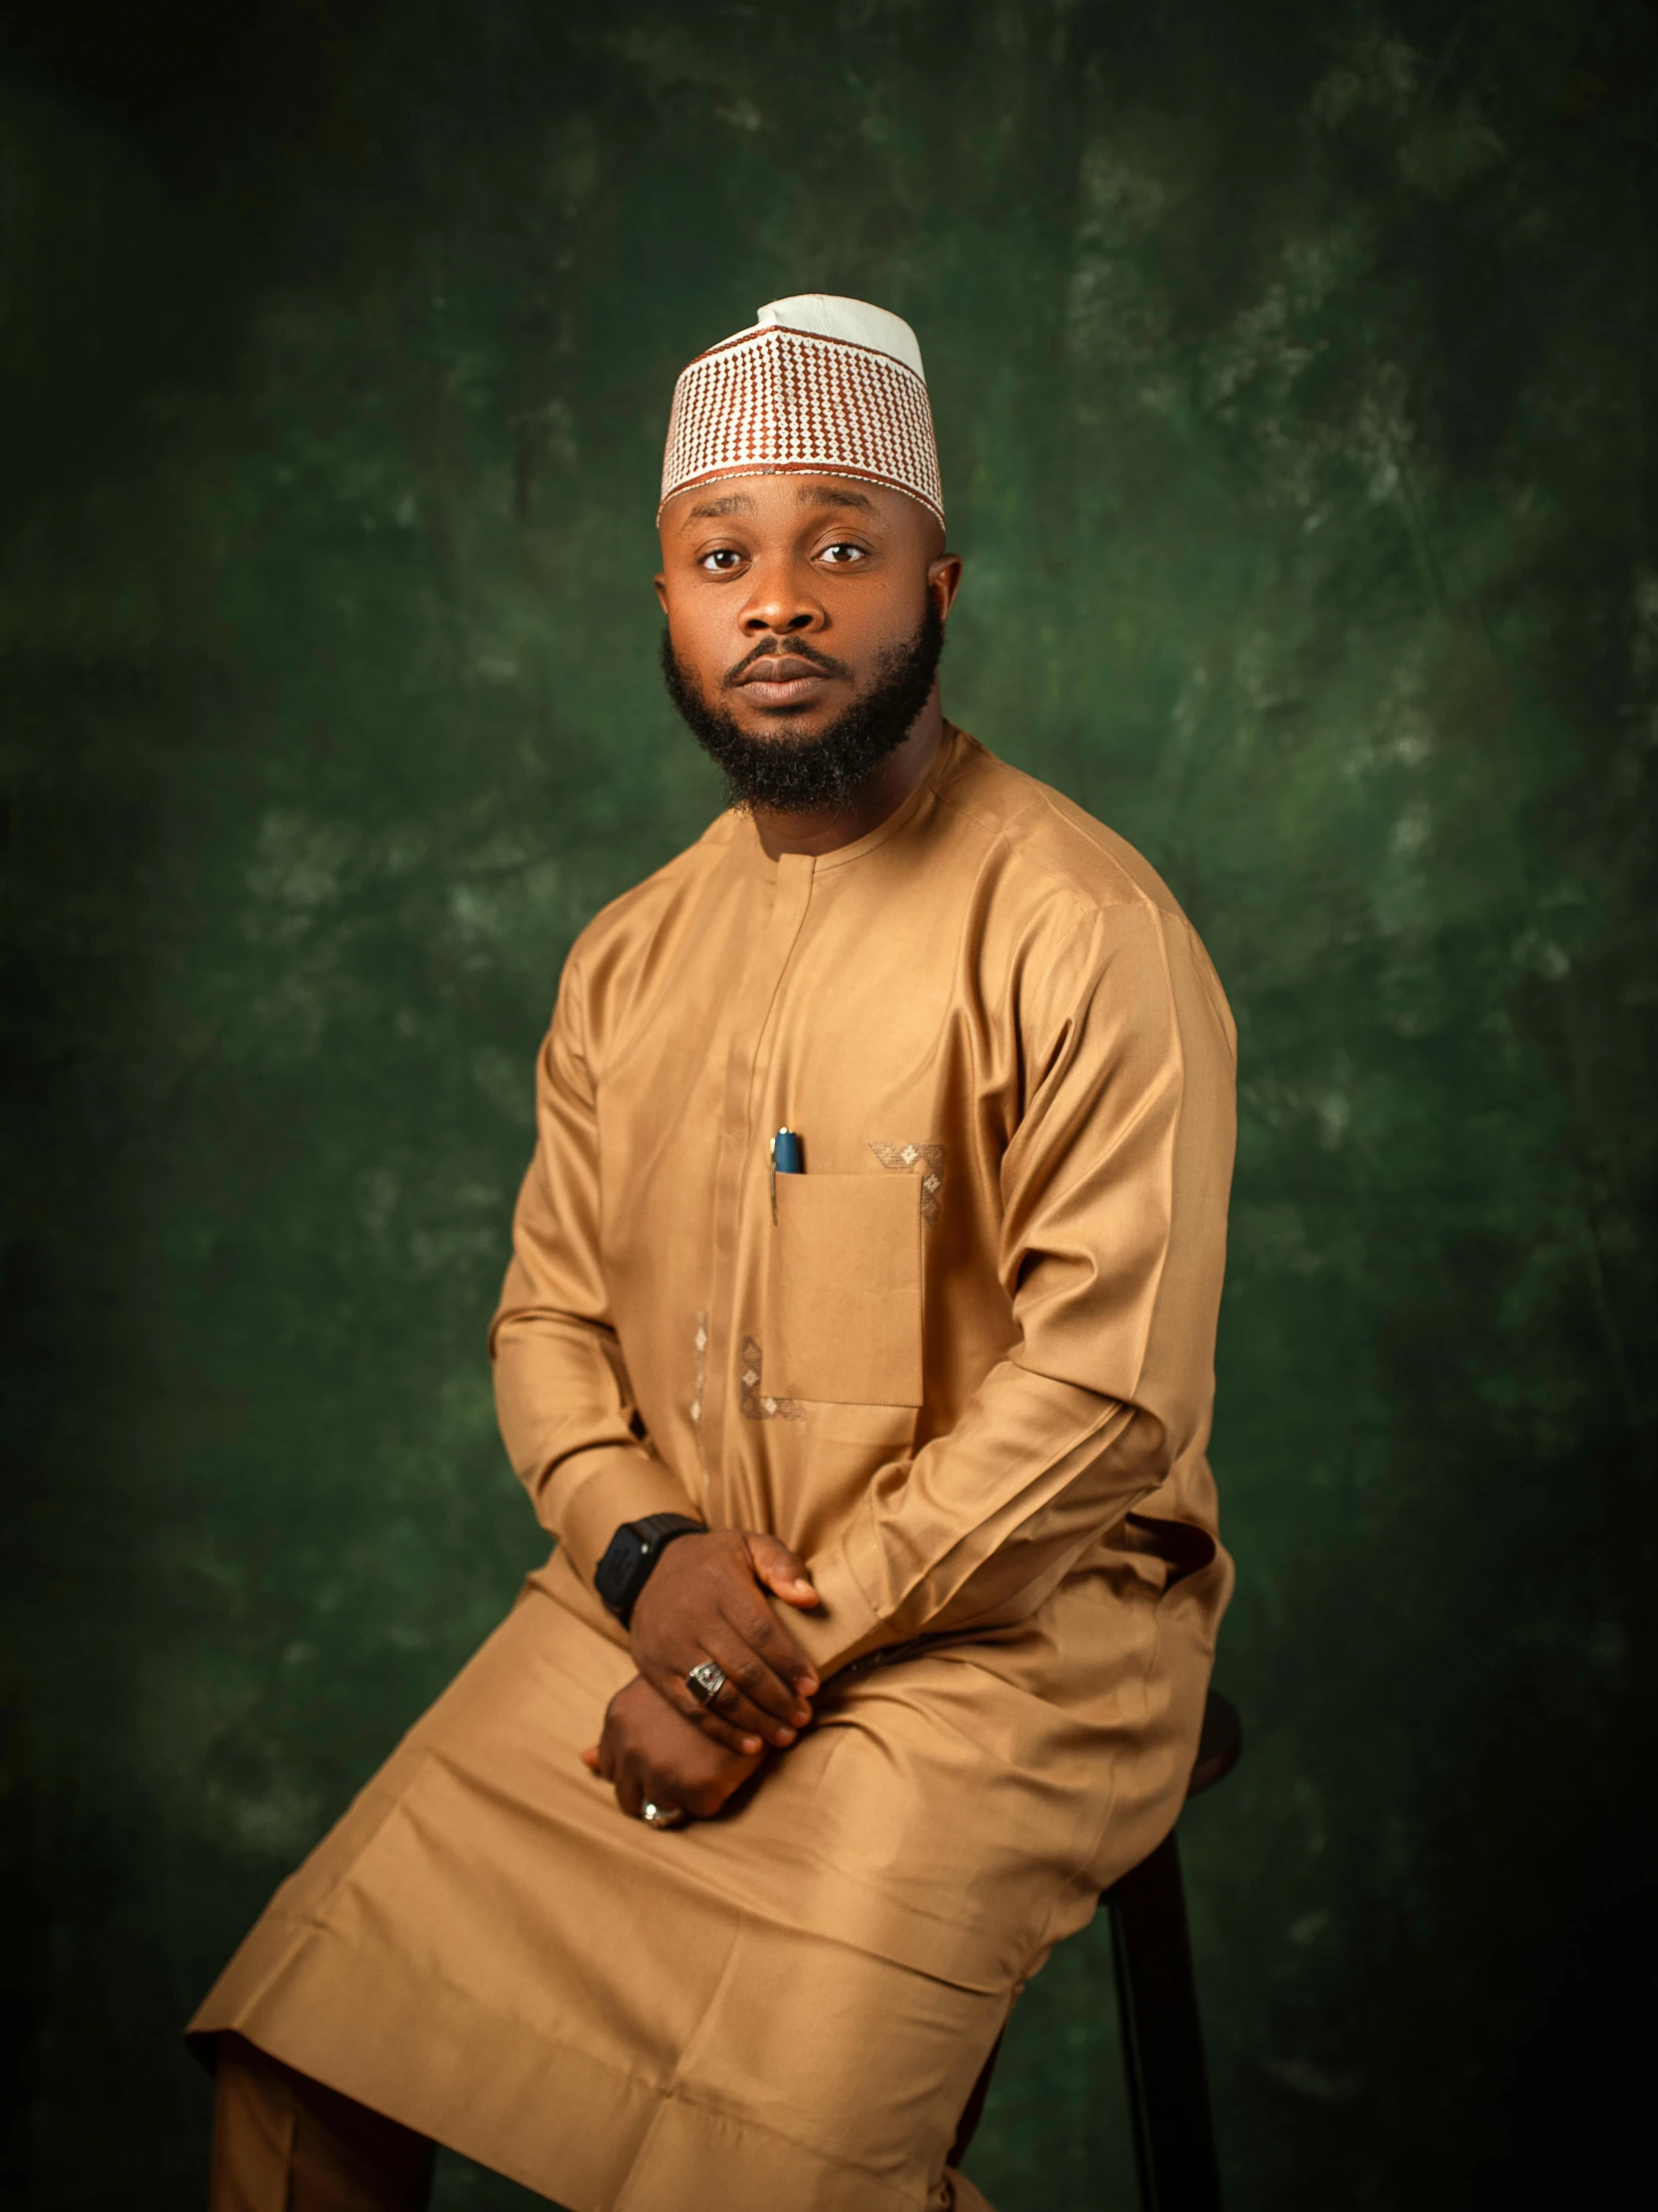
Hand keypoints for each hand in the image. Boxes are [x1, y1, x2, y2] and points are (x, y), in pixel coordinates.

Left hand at [580, 1674, 761, 1820]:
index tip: (664, 1760)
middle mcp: (631, 1746)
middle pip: (628, 1799)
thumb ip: (620, 1731)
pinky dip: (714, 1795)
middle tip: (686, 1770)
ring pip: (659, 1811)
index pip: (612, 1770)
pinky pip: (698, 1811)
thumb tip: (584, 1760)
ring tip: (706, 1766)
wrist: (757, 1677)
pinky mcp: (695, 1787)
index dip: (638, 1770)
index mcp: (618, 1718)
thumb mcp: (655, 1696)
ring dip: (681, 1797)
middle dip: (653, 1791)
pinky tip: (727, 1765)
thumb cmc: (704, 1681)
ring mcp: (661, 1769)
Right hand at [629, 1529, 820, 1754]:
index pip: (761, 1632)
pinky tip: (751, 1745)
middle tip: (804, 1717)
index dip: (789, 1662)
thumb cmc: (714, 1561)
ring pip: (719, 1694)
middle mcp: (694, 1619)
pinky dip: (723, 1732)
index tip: (812, 1686)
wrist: (648, 1569)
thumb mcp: (749, 1545)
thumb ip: (782, 1566)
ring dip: (756, 1721)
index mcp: (721, 1586)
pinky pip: (692, 1709)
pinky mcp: (656, 1673)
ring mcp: (672, 1649)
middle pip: (743, 1669)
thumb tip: (810, 1599)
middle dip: (778, 1699)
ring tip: (786, 1735)